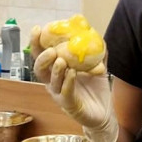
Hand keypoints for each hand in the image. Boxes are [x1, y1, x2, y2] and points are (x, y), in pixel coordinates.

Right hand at [31, 25, 117, 141]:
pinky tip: (72, 73)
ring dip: (55, 70)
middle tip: (51, 50)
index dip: (36, 43)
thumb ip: (96, 52)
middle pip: (39, 69)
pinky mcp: (68, 105)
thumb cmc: (96, 90)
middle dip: (42, 57)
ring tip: (61, 60)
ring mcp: (59, 94)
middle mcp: (53, 83)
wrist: (105, 112)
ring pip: (51, 81)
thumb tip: (96, 33)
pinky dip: (67, 81)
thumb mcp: (97, 67)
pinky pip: (65, 92)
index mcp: (56, 71)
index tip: (38, 29)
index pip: (41, 55)